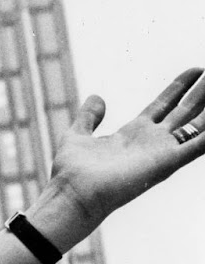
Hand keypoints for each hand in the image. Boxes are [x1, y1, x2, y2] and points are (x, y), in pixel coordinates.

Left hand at [50, 68, 204, 227]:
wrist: (73, 194)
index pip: (164, 105)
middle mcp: (152, 142)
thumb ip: (89, 116)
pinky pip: (197, 146)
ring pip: (196, 125)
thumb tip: (97, 97)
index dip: (179, 87)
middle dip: (201, 93)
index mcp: (134, 133)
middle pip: (185, 111)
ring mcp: (161, 152)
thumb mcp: (78, 135)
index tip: (195, 70)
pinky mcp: (166, 163)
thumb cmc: (72, 172)